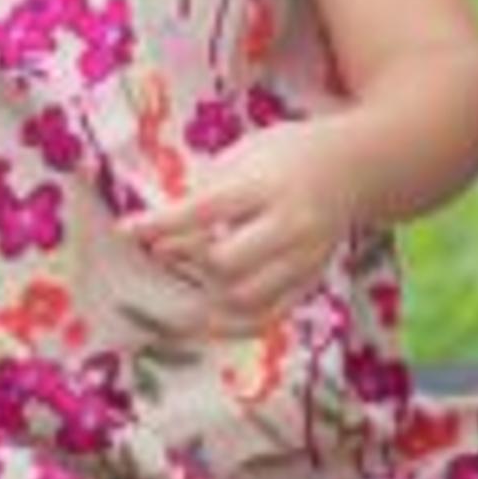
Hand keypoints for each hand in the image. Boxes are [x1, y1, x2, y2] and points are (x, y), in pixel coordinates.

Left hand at [115, 122, 358, 338]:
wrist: (352, 168)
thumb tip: (159, 227)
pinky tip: (206, 316)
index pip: (204, 210)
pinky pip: (268, 317)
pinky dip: (233, 324)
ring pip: (246, 297)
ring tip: (188, 276)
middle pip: (226, 262)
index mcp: (266, 185)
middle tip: (166, 250)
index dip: (161, 224)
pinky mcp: (310, 281)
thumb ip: (206, 191)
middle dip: (187, 259)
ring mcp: (304, 259)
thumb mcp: (243, 154)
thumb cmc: (284, 155)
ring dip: (207, 292)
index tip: (126, 231)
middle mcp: (289, 225)